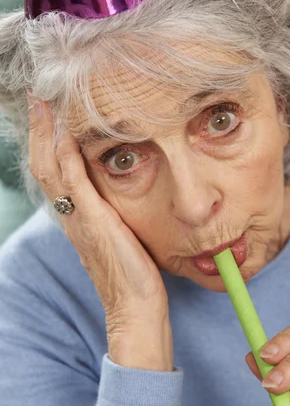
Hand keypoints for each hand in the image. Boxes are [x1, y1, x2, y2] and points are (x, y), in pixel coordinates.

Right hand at [28, 93, 173, 371]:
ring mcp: (80, 219)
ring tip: (45, 104)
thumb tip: (118, 197)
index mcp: (77, 218)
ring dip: (47, 134)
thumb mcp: (119, 237)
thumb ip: (112, 215)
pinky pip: (75, 185)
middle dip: (40, 130)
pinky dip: (66, 158)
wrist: (135, 308)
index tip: (48, 113)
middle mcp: (72, 216)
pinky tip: (65, 135)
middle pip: (44, 165)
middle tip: (38, 97)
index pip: (53, 171)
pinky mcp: (96, 223)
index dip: (47, 141)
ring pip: (52, 170)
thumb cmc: (132, 275)